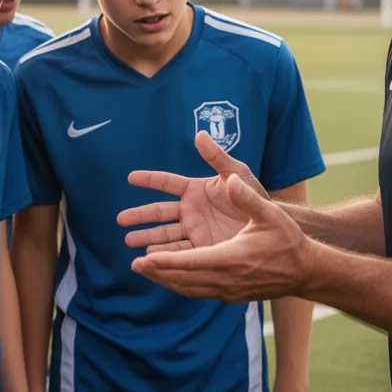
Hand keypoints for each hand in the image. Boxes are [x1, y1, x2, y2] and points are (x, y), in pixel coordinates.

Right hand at [118, 131, 267, 252]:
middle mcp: (190, 210)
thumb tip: (200, 134)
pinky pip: (179, 252)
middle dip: (140, 216)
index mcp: (195, 190)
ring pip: (165, 234)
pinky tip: (150, 257)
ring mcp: (194, 230)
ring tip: (129, 242)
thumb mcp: (237, 173)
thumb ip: (217, 157)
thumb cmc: (254, 196)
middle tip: (120, 220)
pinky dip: (164, 254)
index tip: (131, 178)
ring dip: (147, 237)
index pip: (167, 183)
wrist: (270, 224)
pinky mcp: (202, 248)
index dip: (150, 180)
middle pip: (159, 212)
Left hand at [130, 173, 313, 302]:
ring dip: (165, 280)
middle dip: (158, 272)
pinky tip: (170, 279)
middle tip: (134, 265)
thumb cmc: (287, 239)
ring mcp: (229, 290)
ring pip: (189, 288)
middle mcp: (227, 278)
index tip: (145, 259)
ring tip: (145, 271)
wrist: (306, 271)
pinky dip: (180, 284)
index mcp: (232, 257)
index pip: (191, 261)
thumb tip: (228, 180)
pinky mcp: (231, 294)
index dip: (166, 261)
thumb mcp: (269, 213)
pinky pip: (198, 291)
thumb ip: (246, 197)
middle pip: (184, 278)